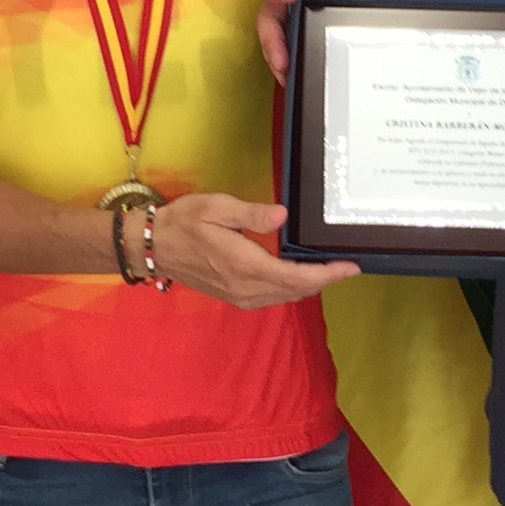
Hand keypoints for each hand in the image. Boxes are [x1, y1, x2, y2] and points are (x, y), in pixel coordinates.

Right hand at [145, 194, 359, 307]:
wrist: (152, 247)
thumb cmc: (184, 222)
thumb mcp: (217, 208)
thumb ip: (252, 214)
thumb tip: (283, 217)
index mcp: (245, 266)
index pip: (297, 277)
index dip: (328, 275)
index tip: (351, 267)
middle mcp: (246, 288)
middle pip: (296, 291)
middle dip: (324, 279)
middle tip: (347, 264)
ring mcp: (240, 297)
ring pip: (285, 296)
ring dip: (309, 285)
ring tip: (329, 268)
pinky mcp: (234, 297)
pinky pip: (272, 297)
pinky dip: (291, 287)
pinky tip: (298, 274)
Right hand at [243, 0, 422, 80]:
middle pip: (268, 12)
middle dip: (270, 37)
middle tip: (283, 59)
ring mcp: (308, 7)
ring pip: (281, 33)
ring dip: (280, 55)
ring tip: (289, 76)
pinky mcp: (323, 22)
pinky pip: (303, 40)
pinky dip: (299, 59)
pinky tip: (303, 74)